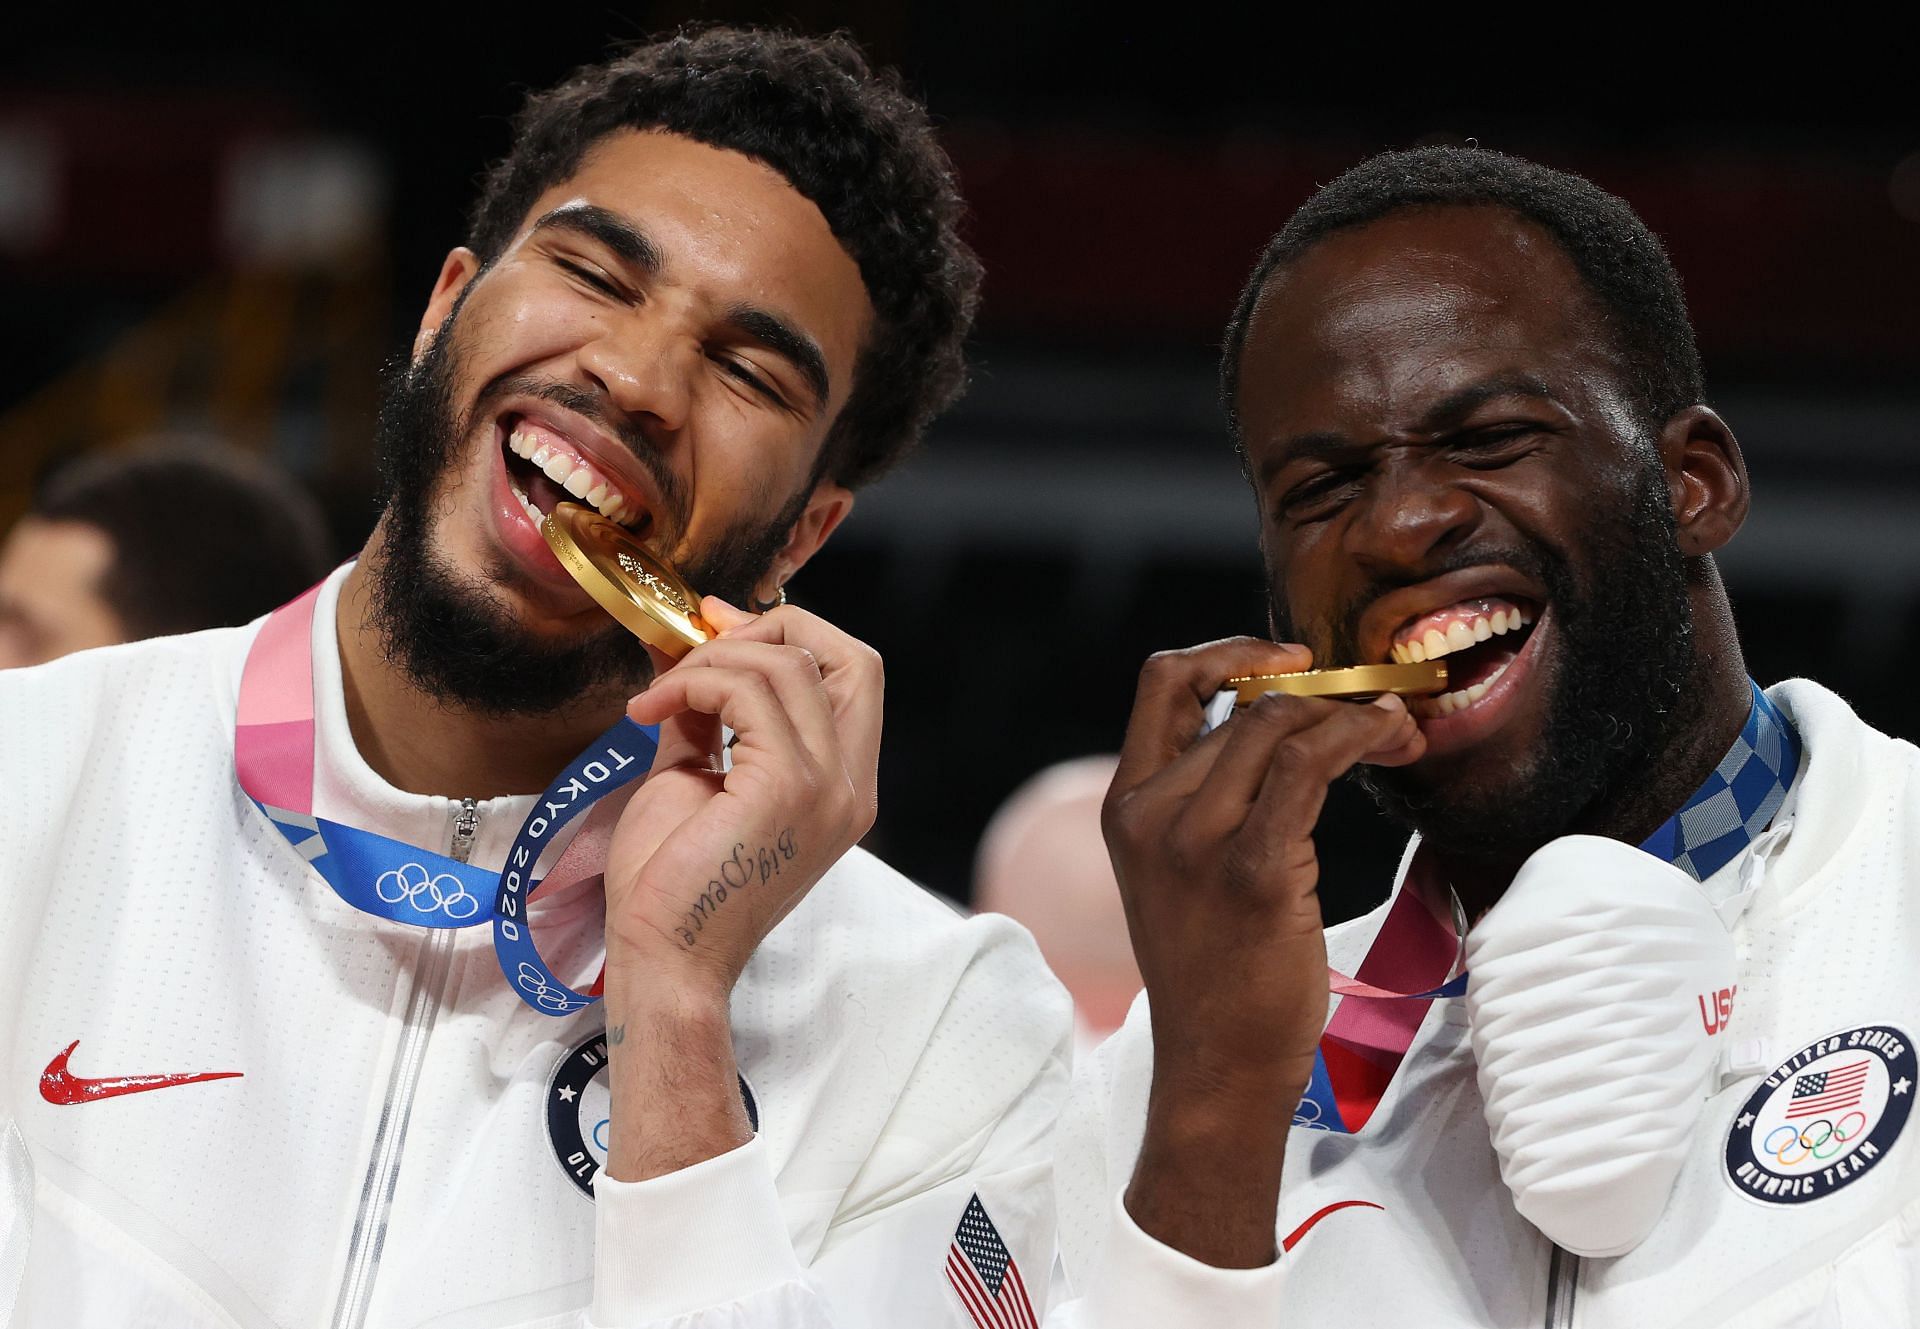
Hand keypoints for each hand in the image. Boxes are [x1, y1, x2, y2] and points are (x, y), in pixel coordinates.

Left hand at [597, 596, 881, 1181]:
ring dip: (713, 659)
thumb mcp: (697, 776)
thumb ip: (711, 718)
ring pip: (791, 664)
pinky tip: (651, 709)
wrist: (662, 958)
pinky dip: (694, 682)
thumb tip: (697, 658)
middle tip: (704, 638)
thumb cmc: (672, 884)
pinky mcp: (789, 788)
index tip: (723, 630)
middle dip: (777, 625)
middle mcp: (851, 785)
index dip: (796, 635)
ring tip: (659, 694)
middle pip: (851, 656)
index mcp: (843, 785)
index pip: (856, 676)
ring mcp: (828, 787)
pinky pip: (748, 692)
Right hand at [1102, 637, 1422, 1264]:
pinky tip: (1391, 742)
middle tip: (1379, 710)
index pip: (1163, 681)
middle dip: (1325, 692)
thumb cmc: (1215, 973)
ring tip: (1396, 731)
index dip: (1231, 652)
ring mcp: (1197, 843)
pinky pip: (1309, 765)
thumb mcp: (1177, 873)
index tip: (1292, 662)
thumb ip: (1204, 801)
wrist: (1217, 1066)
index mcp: (1125, 806)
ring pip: (1278, 724)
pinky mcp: (1254, 872)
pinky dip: (1360, 735)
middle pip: (1244, 704)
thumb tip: (1278, 727)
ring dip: (1353, 713)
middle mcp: (1150, 815)